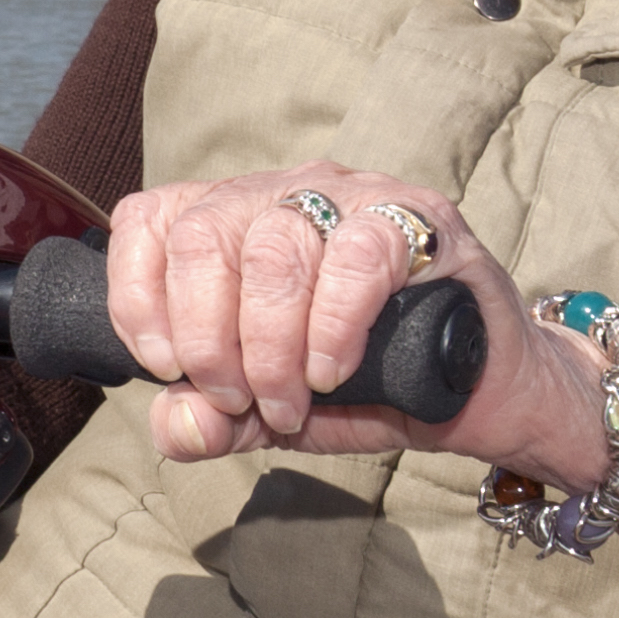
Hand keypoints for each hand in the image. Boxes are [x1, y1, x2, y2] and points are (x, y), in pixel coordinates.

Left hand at [104, 163, 601, 473]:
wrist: (479, 395)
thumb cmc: (370, 386)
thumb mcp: (271, 414)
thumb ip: (214, 421)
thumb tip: (175, 425)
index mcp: (237, 222)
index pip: (153, 219)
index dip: (139, 296)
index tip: (168, 367)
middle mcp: (289, 192)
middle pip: (205, 233)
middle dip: (207, 336)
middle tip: (240, 398)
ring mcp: (356, 196)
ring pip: (275, 245)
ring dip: (269, 343)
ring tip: (292, 398)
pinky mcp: (420, 218)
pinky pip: (357, 254)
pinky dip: (331, 326)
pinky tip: (334, 370)